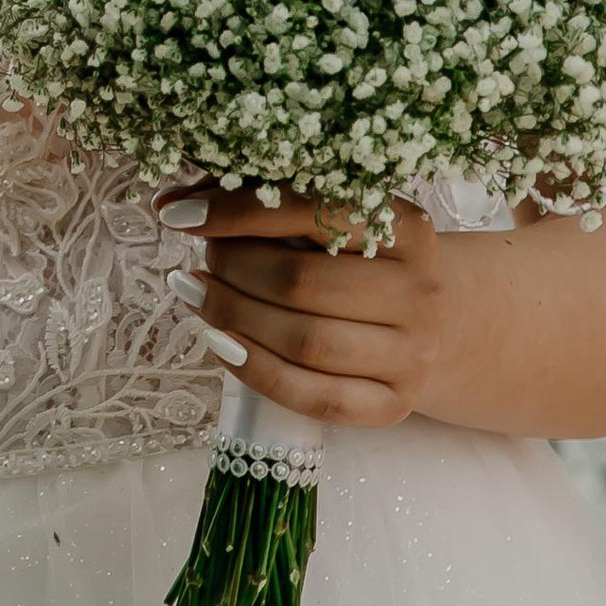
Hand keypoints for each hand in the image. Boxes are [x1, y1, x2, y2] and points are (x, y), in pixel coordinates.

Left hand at [157, 187, 450, 431]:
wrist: (433, 325)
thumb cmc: (360, 263)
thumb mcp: (334, 222)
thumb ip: (263, 201)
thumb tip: (173, 202)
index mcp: (408, 228)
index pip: (312, 211)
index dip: (235, 212)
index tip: (177, 214)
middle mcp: (420, 290)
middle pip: (301, 282)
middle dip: (232, 268)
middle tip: (203, 260)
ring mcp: (413, 353)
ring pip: (305, 342)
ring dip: (234, 317)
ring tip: (199, 296)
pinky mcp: (395, 404)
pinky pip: (315, 397)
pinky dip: (256, 371)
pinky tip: (221, 343)